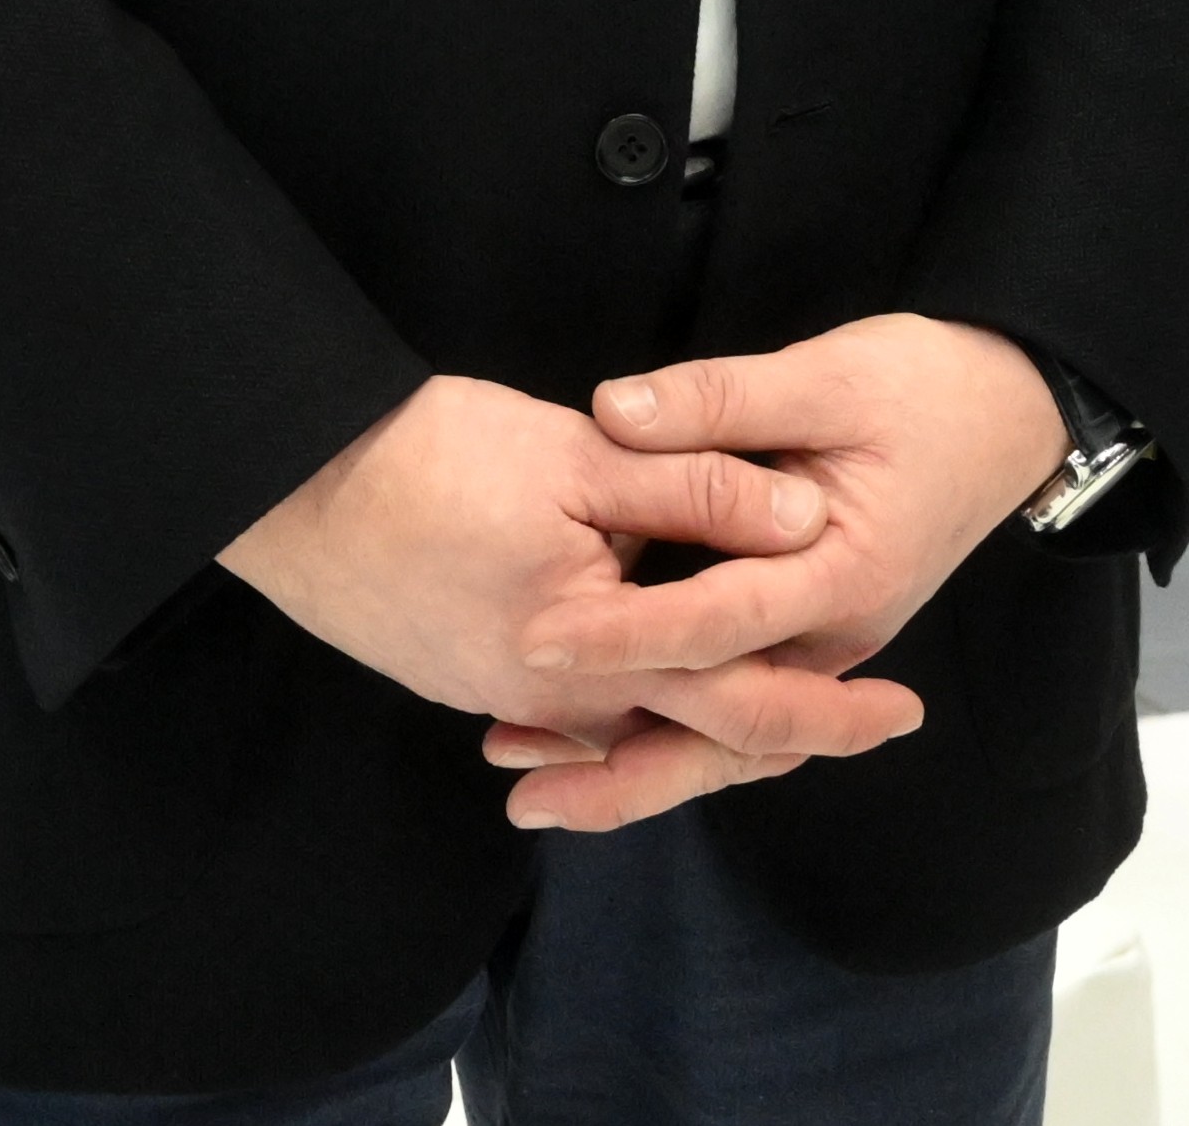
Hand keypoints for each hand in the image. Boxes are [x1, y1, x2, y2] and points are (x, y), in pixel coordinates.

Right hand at [223, 373, 922, 830]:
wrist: (287, 484)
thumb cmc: (429, 456)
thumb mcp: (582, 454)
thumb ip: (699, 487)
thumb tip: (807, 520)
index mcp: (592, 650)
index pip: (739, 698)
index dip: (829, 707)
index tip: (901, 709)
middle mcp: (551, 697)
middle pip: (693, 734)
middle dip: (787, 731)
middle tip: (871, 718)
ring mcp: (501, 694)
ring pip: (631, 727)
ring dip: (707, 723)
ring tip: (780, 704)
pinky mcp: (466, 672)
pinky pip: (574, 711)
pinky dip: (634, 705)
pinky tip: (656, 681)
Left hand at [489, 318, 1070, 828]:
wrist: (1009, 410)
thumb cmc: (923, 385)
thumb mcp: (826, 371)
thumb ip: (719, 399)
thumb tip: (615, 413)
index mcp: (845, 570)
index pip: (718, 620)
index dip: (626, 633)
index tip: (538, 638)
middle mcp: (839, 631)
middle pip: (727, 725)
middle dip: (625, 767)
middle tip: (521, 794)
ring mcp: (827, 643)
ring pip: (731, 735)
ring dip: (638, 766)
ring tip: (535, 789)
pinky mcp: (810, 636)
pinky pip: (737, 702)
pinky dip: (670, 729)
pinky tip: (592, 736)